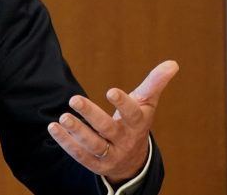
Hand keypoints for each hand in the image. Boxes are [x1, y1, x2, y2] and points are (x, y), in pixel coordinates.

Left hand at [47, 60, 178, 184]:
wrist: (133, 161)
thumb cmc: (136, 123)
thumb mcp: (146, 104)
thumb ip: (155, 83)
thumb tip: (173, 63)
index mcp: (138, 124)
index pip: (133, 114)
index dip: (123, 103)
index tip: (111, 91)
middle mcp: (124, 140)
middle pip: (108, 129)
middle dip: (91, 115)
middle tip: (74, 99)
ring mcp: (110, 155)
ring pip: (94, 145)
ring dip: (77, 131)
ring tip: (63, 117)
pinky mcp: (96, 164)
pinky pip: (80, 156)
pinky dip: (66, 143)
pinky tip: (53, 128)